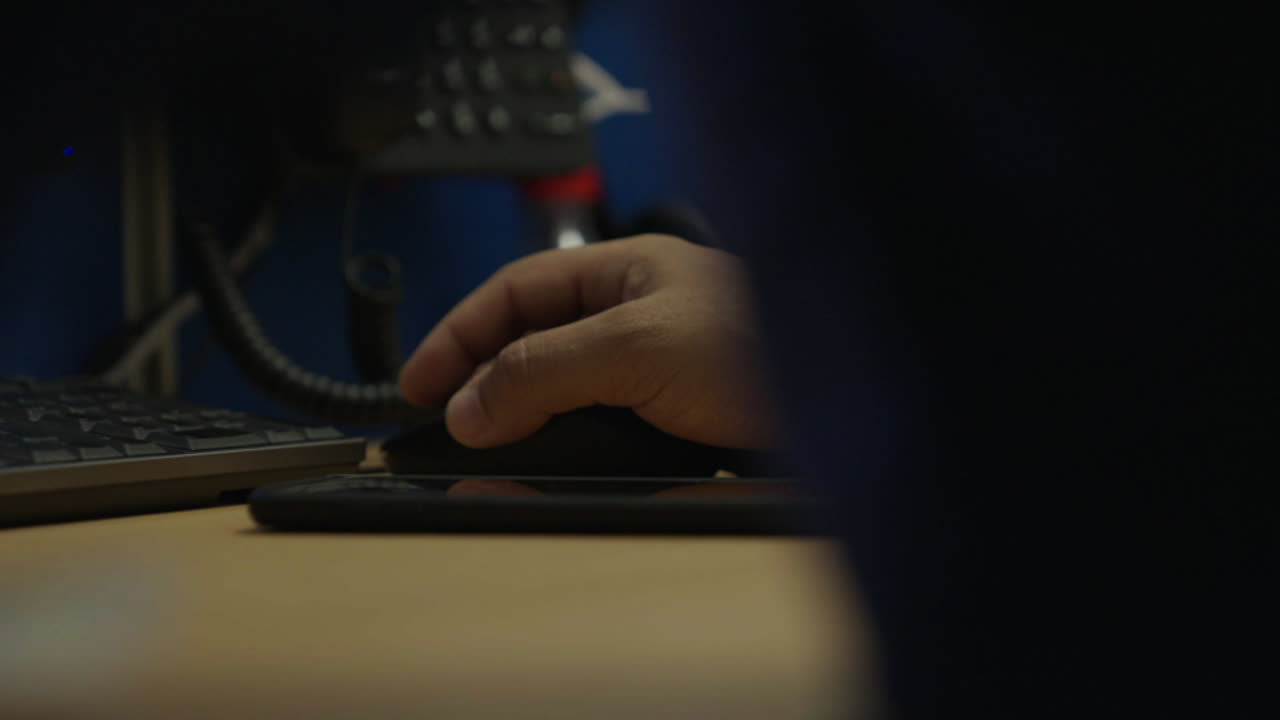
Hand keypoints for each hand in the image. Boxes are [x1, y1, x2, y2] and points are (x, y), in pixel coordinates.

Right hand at [398, 234, 776, 449]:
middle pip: (534, 342)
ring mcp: (660, 372)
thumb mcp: (637, 347)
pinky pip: (605, 435)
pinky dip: (570, 454)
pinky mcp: (681, 424)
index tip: (417, 384)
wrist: (861, 409)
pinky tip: (554, 469)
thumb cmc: (768, 346)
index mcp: (626, 272)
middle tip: (442, 429)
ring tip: (486, 454)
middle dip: (482, 382)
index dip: (459, 333)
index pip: (517, 291)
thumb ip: (545, 369)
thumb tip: (467, 407)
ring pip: (566, 393)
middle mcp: (640, 316)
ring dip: (523, 424)